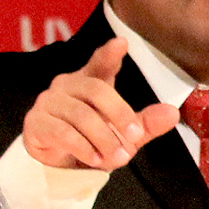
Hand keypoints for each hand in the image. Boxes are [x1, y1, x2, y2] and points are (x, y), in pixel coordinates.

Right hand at [23, 37, 181, 169]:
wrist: (59, 165)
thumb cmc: (94, 141)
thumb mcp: (124, 135)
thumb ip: (145, 124)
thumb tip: (173, 113)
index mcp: (90, 82)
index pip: (100, 64)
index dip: (109, 54)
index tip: (122, 43)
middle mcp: (67, 85)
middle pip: (97, 90)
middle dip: (120, 115)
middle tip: (135, 138)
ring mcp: (49, 101)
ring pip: (81, 115)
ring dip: (104, 139)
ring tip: (119, 158)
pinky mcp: (36, 122)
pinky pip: (63, 132)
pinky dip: (84, 148)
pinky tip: (96, 160)